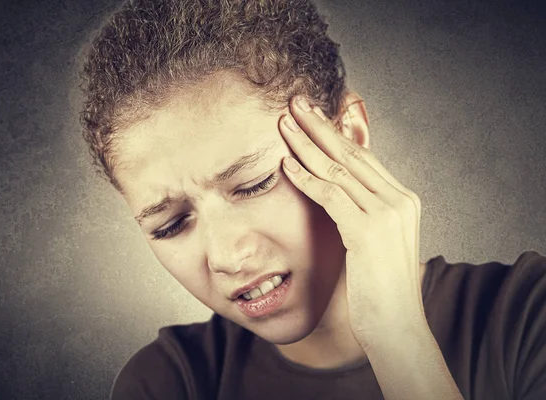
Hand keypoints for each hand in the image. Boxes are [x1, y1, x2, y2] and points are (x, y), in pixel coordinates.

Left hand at [278, 95, 424, 347]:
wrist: (398, 328)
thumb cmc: (381, 290)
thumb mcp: (375, 246)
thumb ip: (362, 216)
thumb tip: (340, 198)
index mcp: (403, 201)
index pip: (365, 158)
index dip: (337, 134)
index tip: (315, 115)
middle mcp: (399, 201)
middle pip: (352, 154)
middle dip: (320, 126)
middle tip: (296, 102)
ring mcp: (387, 213)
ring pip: (338, 169)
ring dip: (306, 144)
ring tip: (283, 123)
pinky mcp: (368, 231)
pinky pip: (331, 195)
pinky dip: (306, 178)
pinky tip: (285, 164)